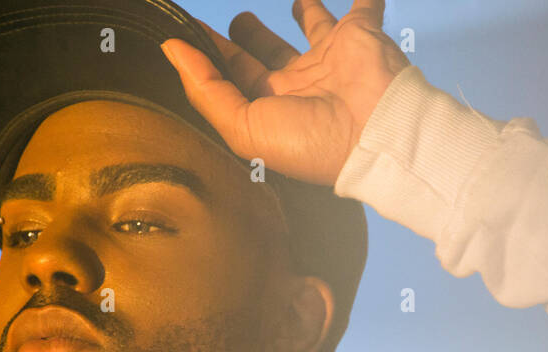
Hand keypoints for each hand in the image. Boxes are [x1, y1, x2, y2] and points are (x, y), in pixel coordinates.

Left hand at [160, 0, 409, 185]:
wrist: (375, 134)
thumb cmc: (311, 142)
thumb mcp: (244, 127)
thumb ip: (206, 89)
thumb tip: (172, 49)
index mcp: (271, 108)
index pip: (233, 77)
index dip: (210, 56)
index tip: (185, 33)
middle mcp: (299, 84)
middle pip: (266, 54)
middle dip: (248, 39)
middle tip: (234, 21)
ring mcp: (330, 58)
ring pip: (311, 26)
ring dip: (302, 12)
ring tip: (293, 0)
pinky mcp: (359, 34)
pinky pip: (363, 6)